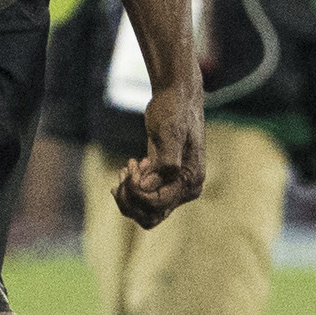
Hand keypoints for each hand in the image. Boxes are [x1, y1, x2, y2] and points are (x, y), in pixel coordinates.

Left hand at [115, 76, 205, 227]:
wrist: (176, 98)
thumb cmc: (173, 112)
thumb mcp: (169, 133)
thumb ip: (164, 162)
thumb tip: (148, 187)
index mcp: (191, 181)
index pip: (157, 204)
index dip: (136, 191)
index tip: (130, 165)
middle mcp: (185, 189)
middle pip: (150, 216)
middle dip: (130, 198)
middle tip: (124, 171)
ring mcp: (175, 186)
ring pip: (144, 211)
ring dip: (128, 195)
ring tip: (126, 168)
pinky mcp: (163, 180)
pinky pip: (144, 199)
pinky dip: (130, 189)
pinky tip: (129, 167)